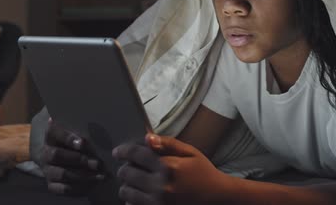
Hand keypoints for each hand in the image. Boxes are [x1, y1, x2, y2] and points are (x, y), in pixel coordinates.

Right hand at [41, 118, 103, 195]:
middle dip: (78, 160)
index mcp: (50, 134)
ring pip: (61, 174)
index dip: (68, 138)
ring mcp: (47, 168)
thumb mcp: (71, 121)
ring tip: (100, 175)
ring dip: (81, 176)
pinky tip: (92, 183)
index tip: (83, 143)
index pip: (55, 133)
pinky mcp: (51, 182)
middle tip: (97, 163)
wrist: (55, 148)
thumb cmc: (71, 132)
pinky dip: (77, 188)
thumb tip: (90, 102)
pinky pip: (61, 188)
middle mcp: (46, 151)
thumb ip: (77, 114)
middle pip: (57, 155)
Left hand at [113, 134, 231, 204]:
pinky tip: (141, 194)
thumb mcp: (190, 153)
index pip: (135, 155)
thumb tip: (147, 137)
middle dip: (125, 168)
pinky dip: (133, 199)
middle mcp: (160, 185)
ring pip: (126, 191)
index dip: (123, 151)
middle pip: (127, 173)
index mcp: (168, 166)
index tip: (118, 152)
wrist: (218, 199)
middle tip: (128, 167)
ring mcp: (157, 202)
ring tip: (134, 181)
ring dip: (127, 184)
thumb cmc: (203, 173)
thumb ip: (168, 144)